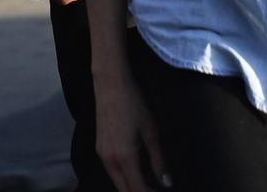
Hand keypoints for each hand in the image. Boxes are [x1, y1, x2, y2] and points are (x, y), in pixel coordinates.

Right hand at [94, 73, 170, 191]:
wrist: (110, 85)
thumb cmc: (134, 104)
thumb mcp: (151, 131)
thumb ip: (158, 160)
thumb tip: (167, 183)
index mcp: (124, 158)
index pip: (136, 190)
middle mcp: (109, 162)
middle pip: (124, 190)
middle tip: (155, 190)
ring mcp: (101, 156)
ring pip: (116, 183)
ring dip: (130, 188)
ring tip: (148, 185)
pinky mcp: (99, 150)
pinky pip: (111, 173)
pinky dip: (123, 179)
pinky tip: (135, 173)